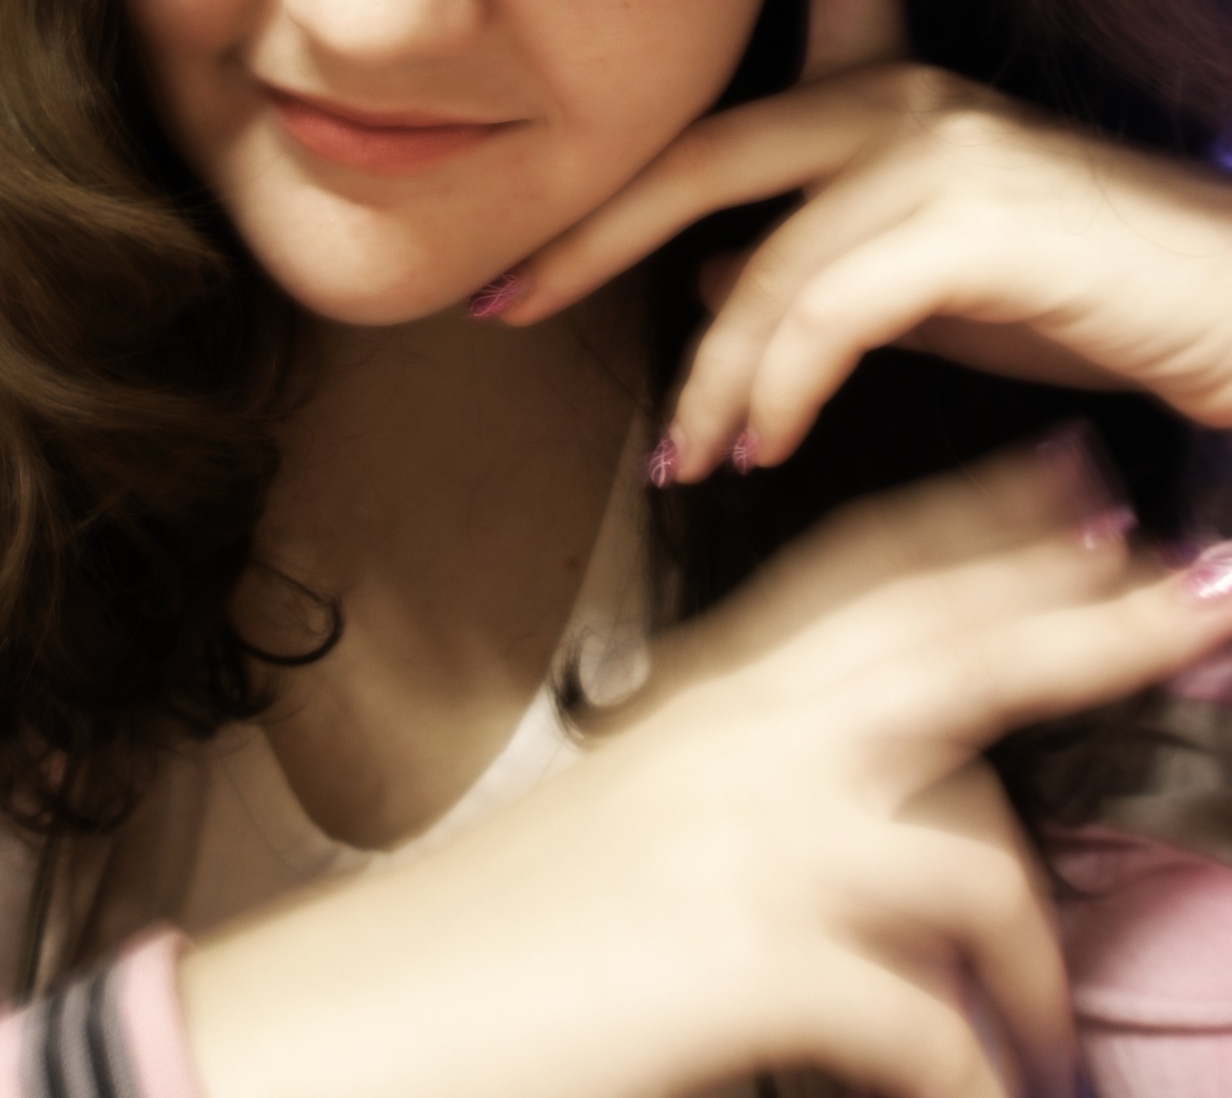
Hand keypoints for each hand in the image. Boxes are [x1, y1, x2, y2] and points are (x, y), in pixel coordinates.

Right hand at [181, 448, 1231, 1097]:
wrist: (369, 1012)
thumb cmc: (500, 930)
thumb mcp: (636, 815)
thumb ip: (747, 778)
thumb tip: (881, 802)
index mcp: (712, 701)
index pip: (864, 573)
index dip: (980, 522)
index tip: (1070, 483)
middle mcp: (737, 745)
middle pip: (942, 651)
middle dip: (1078, 623)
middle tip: (1179, 599)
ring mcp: (745, 844)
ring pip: (964, 857)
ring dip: (1035, 966)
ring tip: (1057, 1034)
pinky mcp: (744, 960)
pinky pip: (922, 1024)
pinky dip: (963, 1082)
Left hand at [495, 0, 1231, 477]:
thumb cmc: (1090, 300)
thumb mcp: (923, 290)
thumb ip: (815, 274)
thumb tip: (702, 286)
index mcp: (878, 94)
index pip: (718, 113)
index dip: (612, 164)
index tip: (521, 238)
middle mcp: (898, 94)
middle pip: (696, 157)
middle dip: (588, 233)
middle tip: (502, 300)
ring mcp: (937, 144)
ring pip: (761, 262)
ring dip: (708, 374)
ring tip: (687, 456)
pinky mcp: (975, 214)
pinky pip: (830, 308)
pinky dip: (781, 385)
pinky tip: (764, 444)